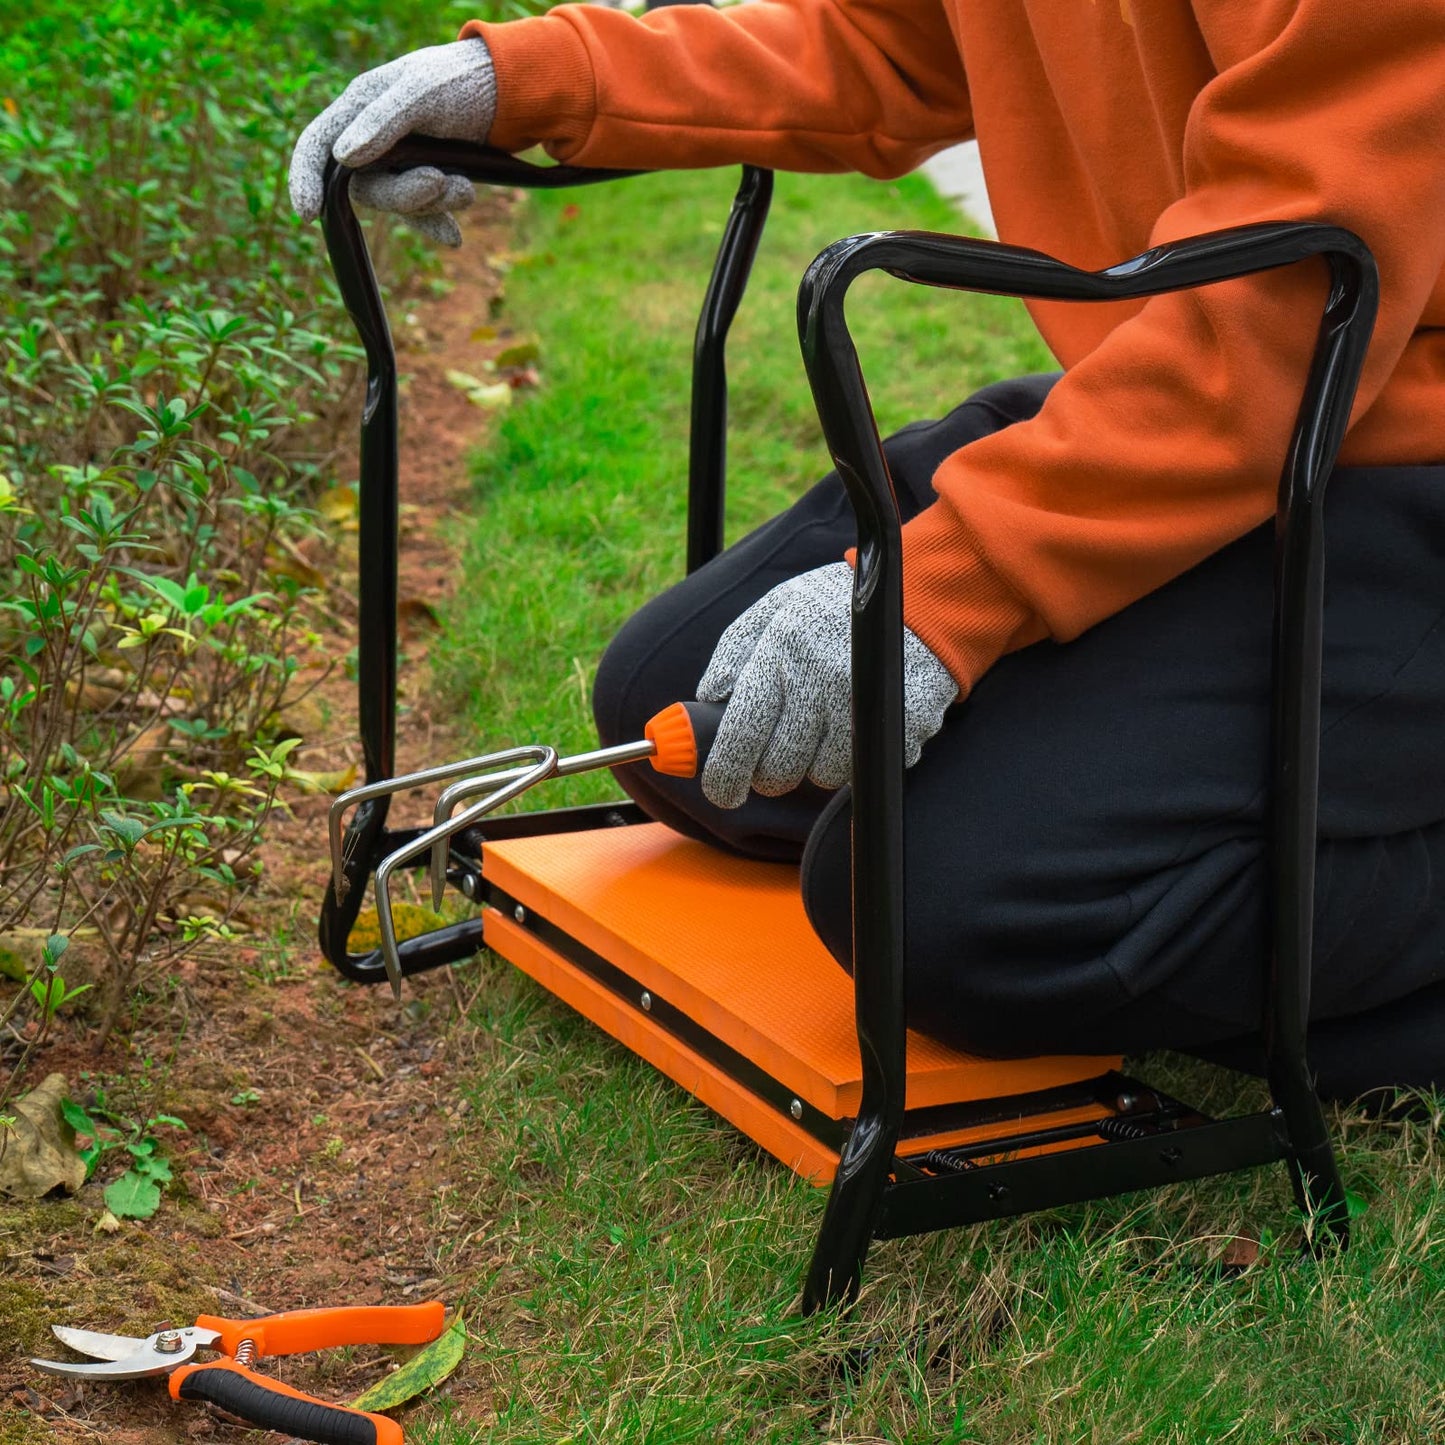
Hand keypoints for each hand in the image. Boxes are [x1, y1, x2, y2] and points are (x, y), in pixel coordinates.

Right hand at [289, 39, 497, 246]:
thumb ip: (382, 121)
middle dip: (404, 194)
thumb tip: (342, 157)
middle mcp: (371, 140)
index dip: (305, 179)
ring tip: (466, 187)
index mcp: (357, 109)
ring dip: (434, 202)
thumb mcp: (419, 92)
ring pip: (400, 203)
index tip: (308, 214)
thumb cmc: (455, 81)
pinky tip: (453, 236)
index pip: (317, 146)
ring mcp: (398, 165)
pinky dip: (438, 223)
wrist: (501, 91)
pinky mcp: (424, 182)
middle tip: (440, 181)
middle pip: (366, 188)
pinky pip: (422, 214)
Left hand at [696, 562, 958, 808]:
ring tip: (826, 722)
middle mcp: (821, 681)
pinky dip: (854, 757)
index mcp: (782, 649)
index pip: (742, 735)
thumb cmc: (836, 603)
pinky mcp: (903, 725)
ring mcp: (865, 706)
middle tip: (777, 751)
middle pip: (780, 770)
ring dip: (816, 762)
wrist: (922, 593)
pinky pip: (864, 770)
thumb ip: (735, 650)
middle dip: (771, 770)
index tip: (721, 792)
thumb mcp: (777, 607)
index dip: (725, 775)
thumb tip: (708, 699)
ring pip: (821, 777)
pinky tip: (858, 720)